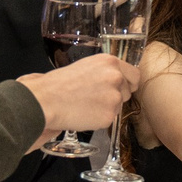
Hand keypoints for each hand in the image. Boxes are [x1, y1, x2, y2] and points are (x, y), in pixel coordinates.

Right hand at [18, 53, 139, 144]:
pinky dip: (99, 119)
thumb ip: (105, 72)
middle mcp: (116, 77)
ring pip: (118, 106)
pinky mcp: (109, 115)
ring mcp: (114, 97)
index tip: (124, 88)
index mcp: (110, 62)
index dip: (129, 83)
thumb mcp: (86, 66)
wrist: (47, 100)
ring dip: (107, 108)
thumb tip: (117, 81)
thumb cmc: (60, 83)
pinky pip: (109, 119)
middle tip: (95, 98)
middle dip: (116, 96)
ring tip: (86, 105)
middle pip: (128, 91)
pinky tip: (84, 114)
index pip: (135, 75)